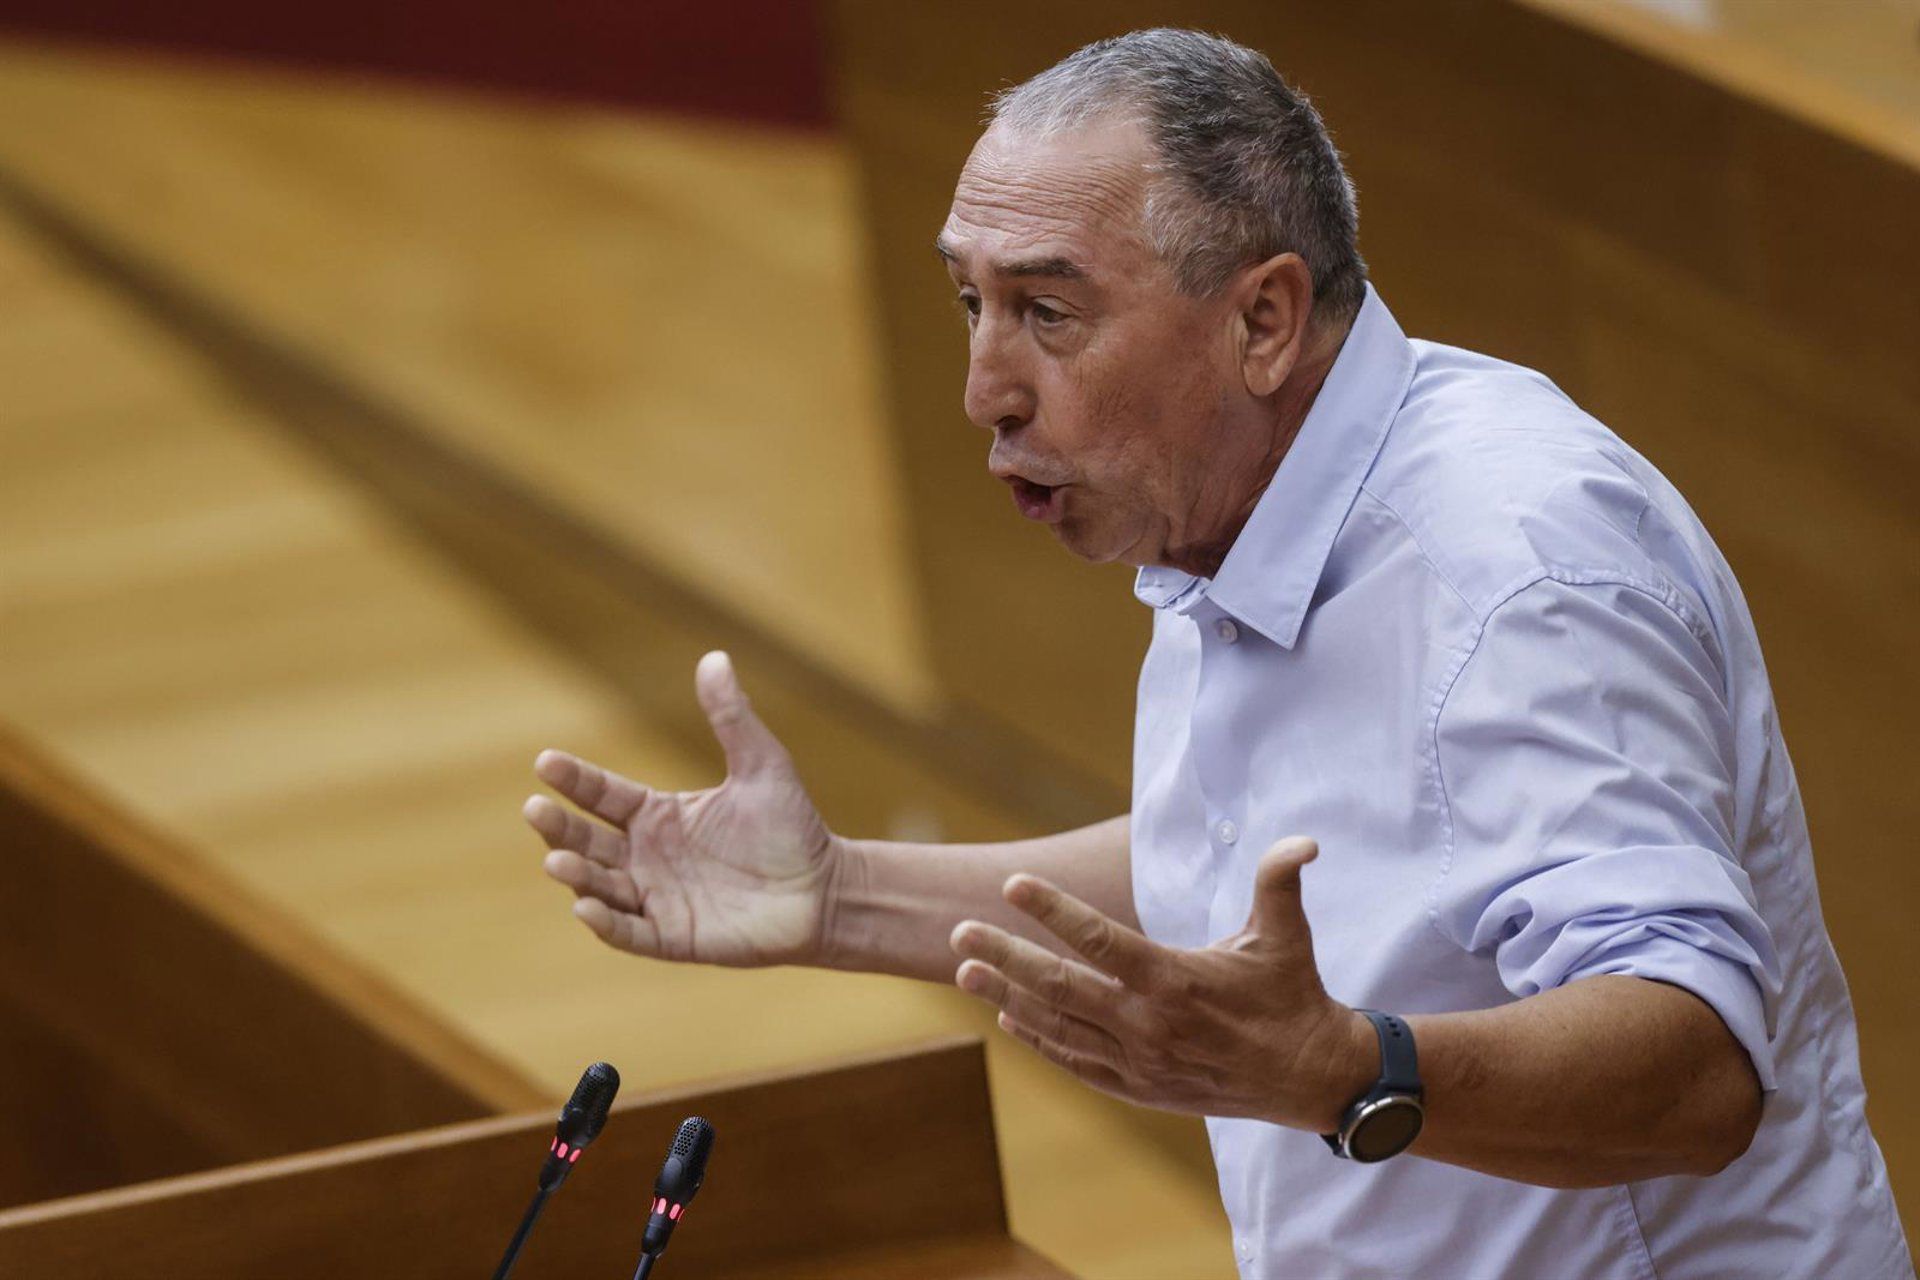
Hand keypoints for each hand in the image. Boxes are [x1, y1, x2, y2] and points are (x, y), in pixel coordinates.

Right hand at [524, 651, 839, 966]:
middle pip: (588, 840)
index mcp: (658, 814)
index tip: (545, 762)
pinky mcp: (673, 937)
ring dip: (576, 875)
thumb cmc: (792, 828)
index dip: (575, 780)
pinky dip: (607, 924)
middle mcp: (647, 856)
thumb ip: (732, 717)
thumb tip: (715, 656)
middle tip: (535, 808)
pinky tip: (587, 908)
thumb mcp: (762, 765)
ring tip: (556, 860)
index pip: (603, 794)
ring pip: (600, 886)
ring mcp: (656, 898)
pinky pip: (631, 933)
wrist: (825, 891)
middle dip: (559, 827)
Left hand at [949, 837, 1373, 1131]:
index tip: (1012, 884)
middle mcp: (1148, 1024)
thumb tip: (1305, 840)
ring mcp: (1139, 1062)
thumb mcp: (1286, 936)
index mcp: (1175, 980)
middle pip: (1059, 986)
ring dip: (1007, 996)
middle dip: (1004, 956)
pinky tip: (1008, 1017)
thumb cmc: (1293, 995)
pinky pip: (1075, 1061)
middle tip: (960, 931)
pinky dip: (1038, 1039)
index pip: (1099, 940)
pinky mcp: (1139, 1089)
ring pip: (1057, 1027)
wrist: (1309, 1079)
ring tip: (966, 969)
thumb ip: (1280, 881)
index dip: (1052, 910)